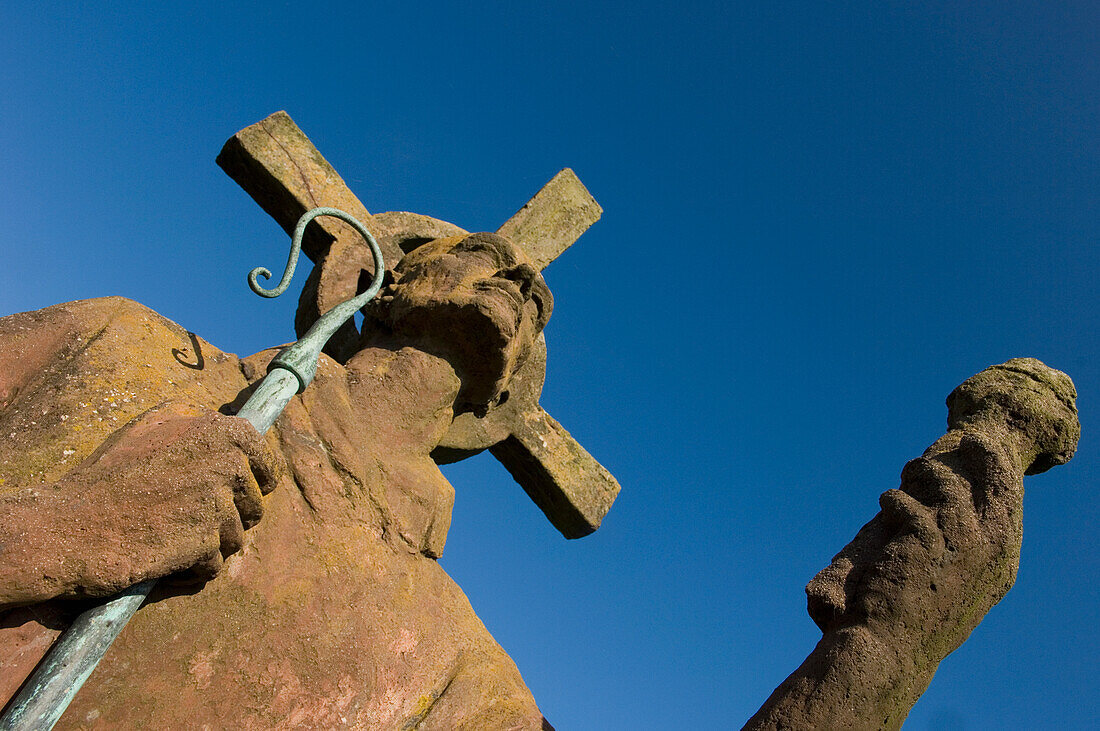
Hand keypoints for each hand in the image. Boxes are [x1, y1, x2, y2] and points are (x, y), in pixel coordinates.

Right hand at [0, 403, 281, 606]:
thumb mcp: (145, 430)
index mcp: (219, 432)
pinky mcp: (205, 538)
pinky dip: (192, 570)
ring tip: (169, 539)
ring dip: (208, 547)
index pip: (263, 461)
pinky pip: (214, 565)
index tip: (244, 493)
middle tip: (185, 522)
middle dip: (227, 520)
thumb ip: (188, 422)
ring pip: (236, 538)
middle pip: (252, 506)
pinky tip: (163, 560)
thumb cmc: (104, 480)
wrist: (67, 526)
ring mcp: (217, 500)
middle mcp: (226, 461)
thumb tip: (221, 420)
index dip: (257, 481)